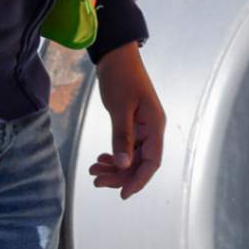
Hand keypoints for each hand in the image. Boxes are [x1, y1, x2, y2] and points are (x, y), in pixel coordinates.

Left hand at [89, 45, 164, 198]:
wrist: (116, 54)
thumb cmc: (121, 77)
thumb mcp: (120, 108)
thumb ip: (122, 138)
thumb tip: (123, 165)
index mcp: (154, 125)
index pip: (152, 162)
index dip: (139, 180)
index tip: (122, 194)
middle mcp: (152, 128)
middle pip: (140, 162)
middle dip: (119, 175)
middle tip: (96, 179)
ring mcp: (142, 126)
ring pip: (131, 156)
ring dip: (114, 166)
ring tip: (93, 170)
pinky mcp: (132, 123)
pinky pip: (126, 146)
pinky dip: (114, 154)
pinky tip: (101, 158)